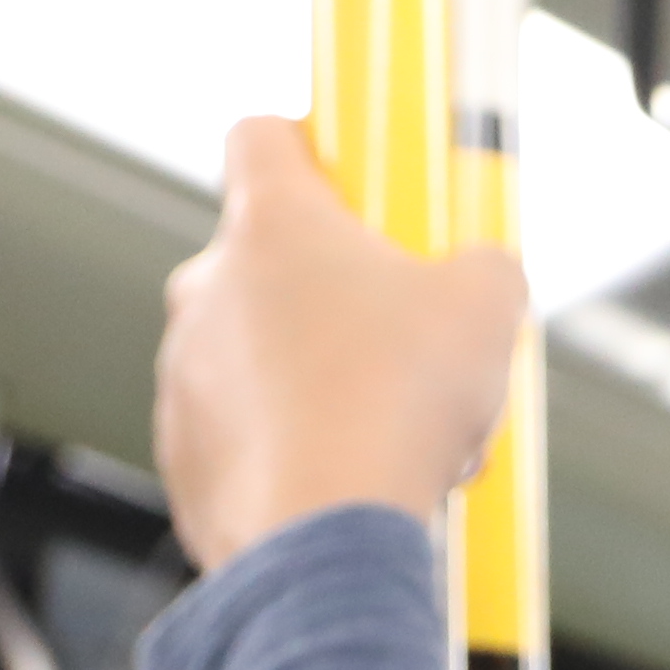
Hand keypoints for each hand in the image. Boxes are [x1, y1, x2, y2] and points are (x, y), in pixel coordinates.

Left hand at [155, 116, 527, 569]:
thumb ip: (484, 266)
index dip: (311, 144)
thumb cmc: (404, 402)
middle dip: (332, 290)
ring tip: (389, 430)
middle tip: (402, 338)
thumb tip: (483, 274)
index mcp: (272, 225)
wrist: (331, 533)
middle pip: (266, 258)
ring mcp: (183, 371)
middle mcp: (206, 286)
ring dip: (315, 375)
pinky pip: (239, 432)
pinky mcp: (180, 453)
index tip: (352, 178)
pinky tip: (347, 479)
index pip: (261, 136)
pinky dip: (287, 447)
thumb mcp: (489, 308)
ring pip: (255, 353)